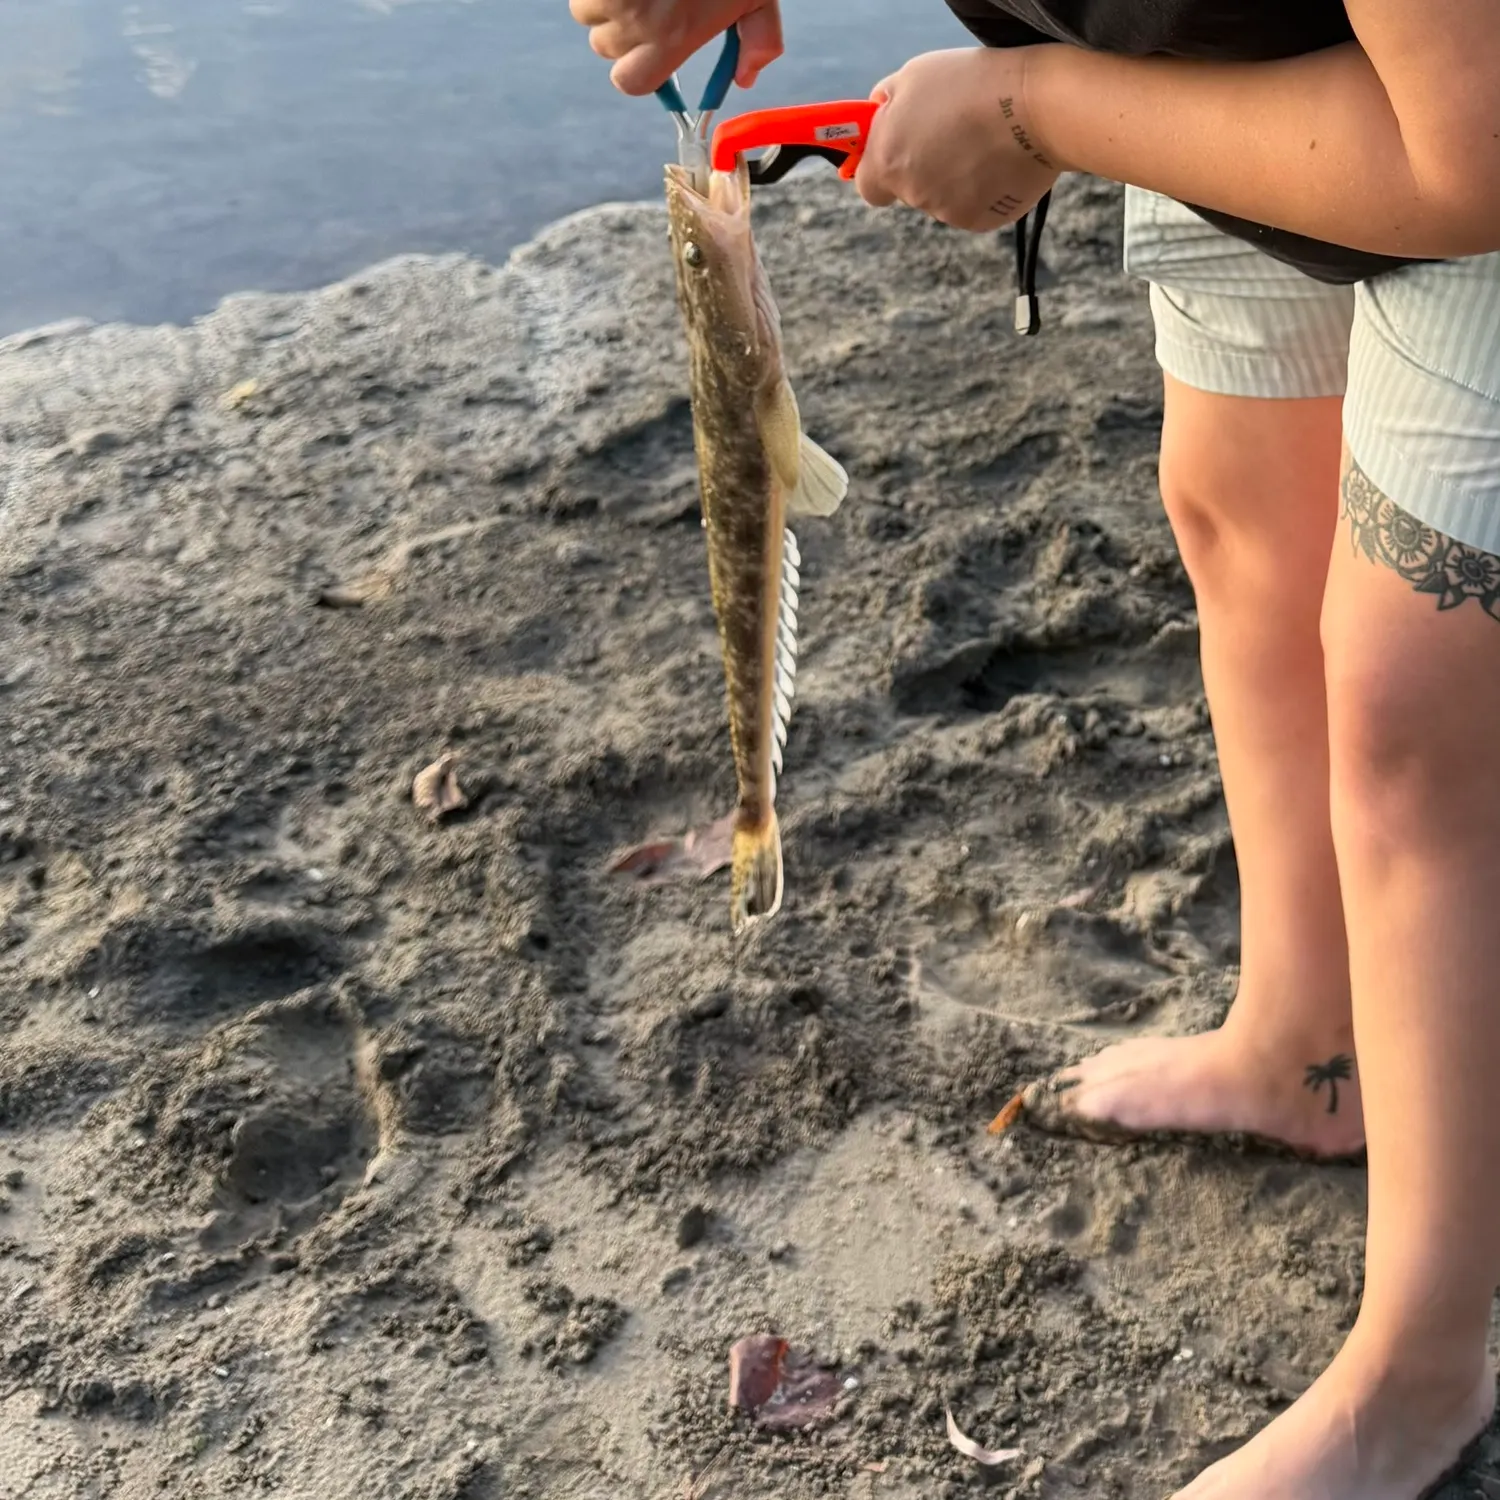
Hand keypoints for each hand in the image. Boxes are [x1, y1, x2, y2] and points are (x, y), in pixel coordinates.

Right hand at [569, 0, 782, 96]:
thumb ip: (759, 42)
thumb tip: (745, 79)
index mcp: (672, 37)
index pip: (630, 81)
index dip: (635, 69)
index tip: (648, 50)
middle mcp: (635, 19)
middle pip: (604, 46)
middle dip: (620, 29)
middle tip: (647, 2)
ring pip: (586, 11)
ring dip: (602, 0)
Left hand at [855, 47, 1061, 231]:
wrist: (1034, 108)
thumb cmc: (971, 85)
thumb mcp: (915, 75)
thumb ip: (887, 101)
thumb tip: (880, 112)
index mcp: (888, 161)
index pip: (868, 187)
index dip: (880, 170)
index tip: (894, 152)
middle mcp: (914, 194)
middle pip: (911, 189)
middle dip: (925, 165)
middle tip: (953, 131)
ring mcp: (949, 212)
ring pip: (945, 197)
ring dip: (957, 175)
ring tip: (984, 139)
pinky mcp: (983, 220)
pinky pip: (976, 206)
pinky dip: (986, 188)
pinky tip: (1002, 158)